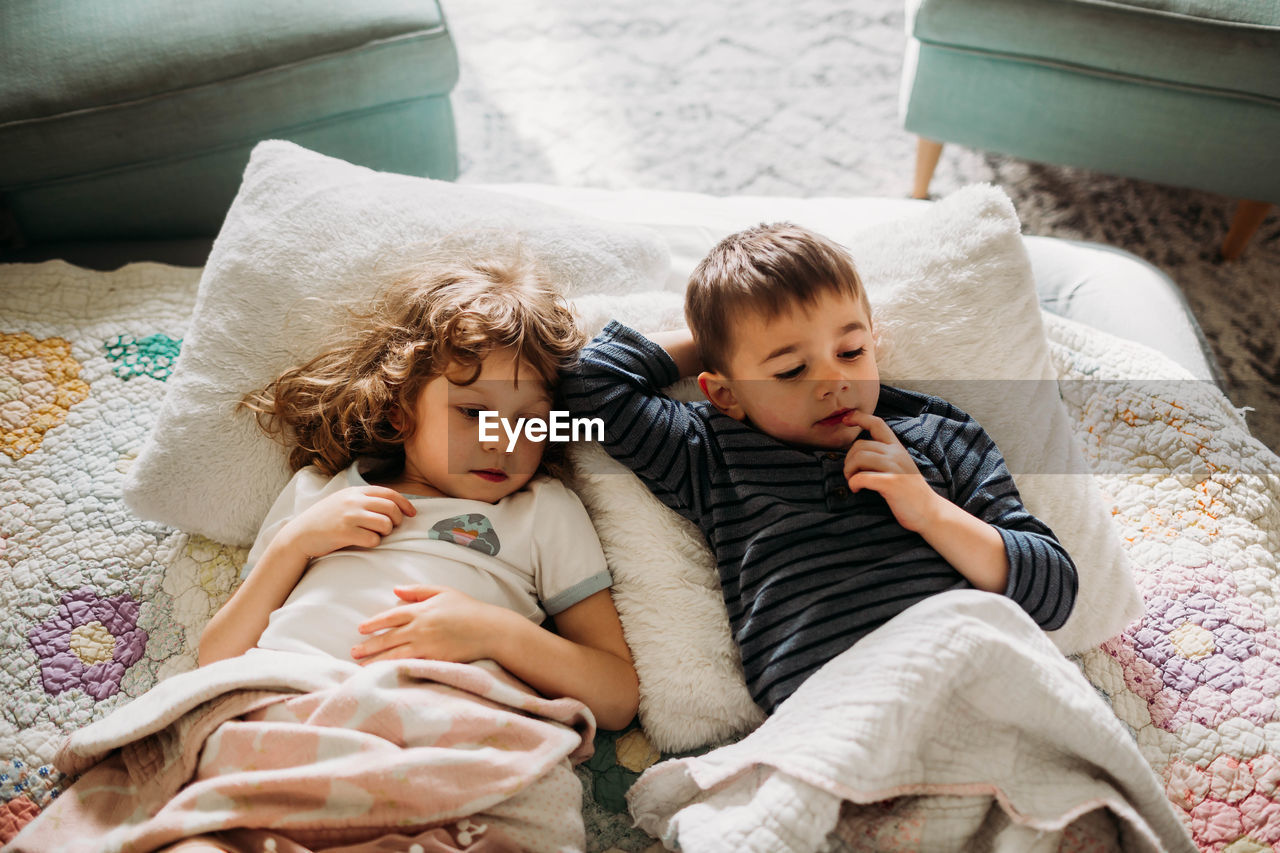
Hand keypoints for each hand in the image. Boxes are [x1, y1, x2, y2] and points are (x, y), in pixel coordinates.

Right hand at [280, 486, 415, 558]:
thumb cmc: (325, 519)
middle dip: (396, 520)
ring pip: (385, 524)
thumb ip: (364, 500)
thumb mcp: (343, 501)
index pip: (389, 493)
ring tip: (374, 534)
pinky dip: (373, 543)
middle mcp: (353, 501)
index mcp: (355, 492)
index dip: (404, 504)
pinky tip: (363, 542)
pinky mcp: (345, 533)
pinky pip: (373, 539)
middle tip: (390, 528)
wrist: (300, 534)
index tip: (411, 513)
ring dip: (385, 533)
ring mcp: (349, 516)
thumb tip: (393, 505)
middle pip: (391, 509)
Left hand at [351, 586, 509, 663]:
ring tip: (360, 665)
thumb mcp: (443, 591)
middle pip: (388, 638)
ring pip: (394, 654)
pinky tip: (384, 672)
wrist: (489, 630)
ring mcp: (426, 646)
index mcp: (421, 610)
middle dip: (369, 645)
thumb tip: (395, 590)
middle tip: (353, 651)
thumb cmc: (467, 609)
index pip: (390, 617)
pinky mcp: (434, 660)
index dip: (374, 623)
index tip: (360, 629)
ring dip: (376, 660)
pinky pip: (409, 665)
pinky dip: (394, 669)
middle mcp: (420, 628)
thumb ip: (418, 591)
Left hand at [842, 409, 941, 532]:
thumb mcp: (899, 466)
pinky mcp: (891, 483)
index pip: (877, 423)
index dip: (859, 418)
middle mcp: (896, 453)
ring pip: (859, 457)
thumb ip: (883, 456)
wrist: (929, 512)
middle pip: (860, 444)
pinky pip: (862, 476)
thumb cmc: (908, 492)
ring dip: (849, 470)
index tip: (845, 419)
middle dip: (848, 460)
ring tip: (853, 482)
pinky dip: (853, 483)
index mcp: (897, 448)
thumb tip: (856, 452)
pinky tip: (856, 489)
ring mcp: (895, 467)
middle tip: (851, 475)